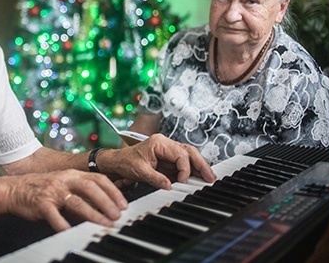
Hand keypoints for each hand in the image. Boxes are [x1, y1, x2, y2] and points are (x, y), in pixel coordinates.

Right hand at [3, 169, 127, 231]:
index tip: (124, 204)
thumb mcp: (65, 187)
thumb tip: (105, 208)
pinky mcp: (41, 203)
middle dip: (106, 201)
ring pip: (76, 201)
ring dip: (93, 214)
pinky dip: (62, 223)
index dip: (113, 191)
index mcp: (72, 174)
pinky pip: (53, 214)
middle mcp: (64, 180)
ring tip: (105, 224)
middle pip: (90, 187)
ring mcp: (52, 191)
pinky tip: (70, 232)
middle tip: (117, 215)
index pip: (98, 179)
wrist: (15, 189)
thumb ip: (83, 195)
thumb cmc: (43, 189)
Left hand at [99, 134, 216, 189]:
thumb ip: (155, 178)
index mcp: (159, 143)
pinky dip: (191, 170)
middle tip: (210, 177)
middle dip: (201, 164)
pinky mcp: (168, 159)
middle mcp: (165, 144)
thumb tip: (170, 186)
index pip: (180, 153)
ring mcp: (167, 150)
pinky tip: (197, 178)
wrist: (117, 162)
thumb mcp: (139, 171)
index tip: (183, 181)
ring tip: (208, 178)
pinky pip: (183, 163)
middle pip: (189, 151)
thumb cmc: (125, 162)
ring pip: (189, 156)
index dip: (185, 168)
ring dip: (199, 167)